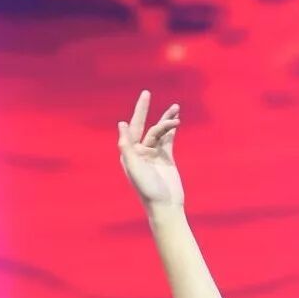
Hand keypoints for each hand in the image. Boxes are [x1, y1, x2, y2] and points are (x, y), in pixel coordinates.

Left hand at [118, 90, 183, 210]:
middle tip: (146, 93)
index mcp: (130, 154)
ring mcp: (153, 154)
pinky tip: (176, 119)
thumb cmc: (147, 188)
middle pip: (143, 126)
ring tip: (176, 108)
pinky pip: (168, 139)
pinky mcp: (166, 158)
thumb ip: (126, 145)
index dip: (136, 114)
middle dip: (144, 110)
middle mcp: (139, 152)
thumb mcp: (134, 166)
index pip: (132, 129)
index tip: (141, 100)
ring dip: (167, 120)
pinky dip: (172, 129)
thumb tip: (121, 123)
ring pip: (159, 131)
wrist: (165, 204)